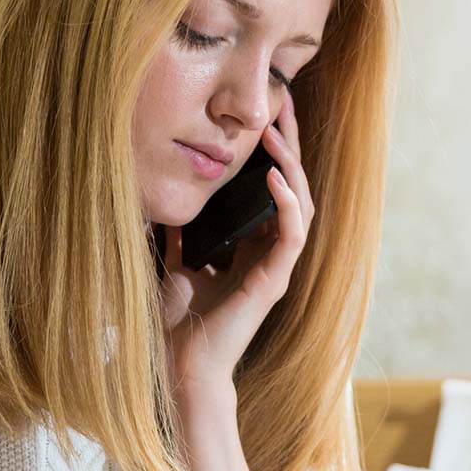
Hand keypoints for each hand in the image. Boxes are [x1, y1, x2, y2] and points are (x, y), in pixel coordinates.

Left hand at [160, 91, 314, 392]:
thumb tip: (170, 199)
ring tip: (277, 134)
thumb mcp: (174, 263)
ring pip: (301, 205)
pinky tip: (273, 176)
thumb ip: (180, 234)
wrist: (179, 366)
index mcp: (252, 249)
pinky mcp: (275, 280)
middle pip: (292, 188)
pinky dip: (287, 202)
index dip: (272, 153)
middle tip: (283, 105)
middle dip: (289, 145)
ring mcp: (277, 267)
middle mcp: (271, 254)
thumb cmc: (178, 323)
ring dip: (291, 167)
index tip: (266, 115)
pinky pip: (293, 233)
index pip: (272, 190)